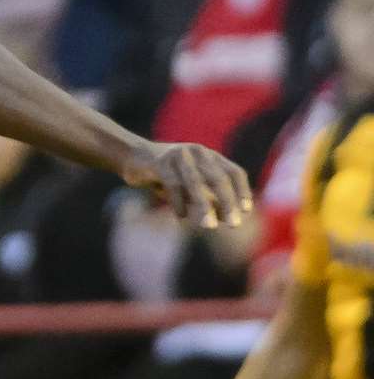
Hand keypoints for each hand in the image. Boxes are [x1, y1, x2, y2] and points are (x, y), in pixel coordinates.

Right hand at [119, 142, 252, 230]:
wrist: (132, 156)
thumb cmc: (165, 175)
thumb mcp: (189, 185)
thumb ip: (207, 198)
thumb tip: (225, 218)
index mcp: (210, 156)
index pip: (234, 172)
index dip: (242, 191)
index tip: (247, 211)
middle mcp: (197, 152)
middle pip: (219, 178)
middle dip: (228, 202)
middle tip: (234, 224)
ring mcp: (178, 155)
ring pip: (195, 182)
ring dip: (204, 206)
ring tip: (209, 226)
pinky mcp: (159, 162)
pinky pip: (172, 184)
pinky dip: (178, 203)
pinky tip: (181, 217)